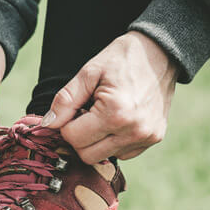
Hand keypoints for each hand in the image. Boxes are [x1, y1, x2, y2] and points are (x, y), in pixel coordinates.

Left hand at [42, 31, 178, 163]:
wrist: (161, 52)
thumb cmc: (122, 59)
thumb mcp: (88, 72)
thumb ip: (65, 100)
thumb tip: (48, 124)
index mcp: (116, 113)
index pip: (73, 138)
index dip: (66, 124)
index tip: (76, 107)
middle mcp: (134, 131)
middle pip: (87, 155)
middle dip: (79, 137)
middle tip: (85, 113)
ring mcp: (146, 137)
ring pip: (103, 157)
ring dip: (95, 141)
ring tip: (102, 114)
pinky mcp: (154, 139)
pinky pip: (122, 153)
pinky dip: (112, 142)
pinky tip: (115, 121)